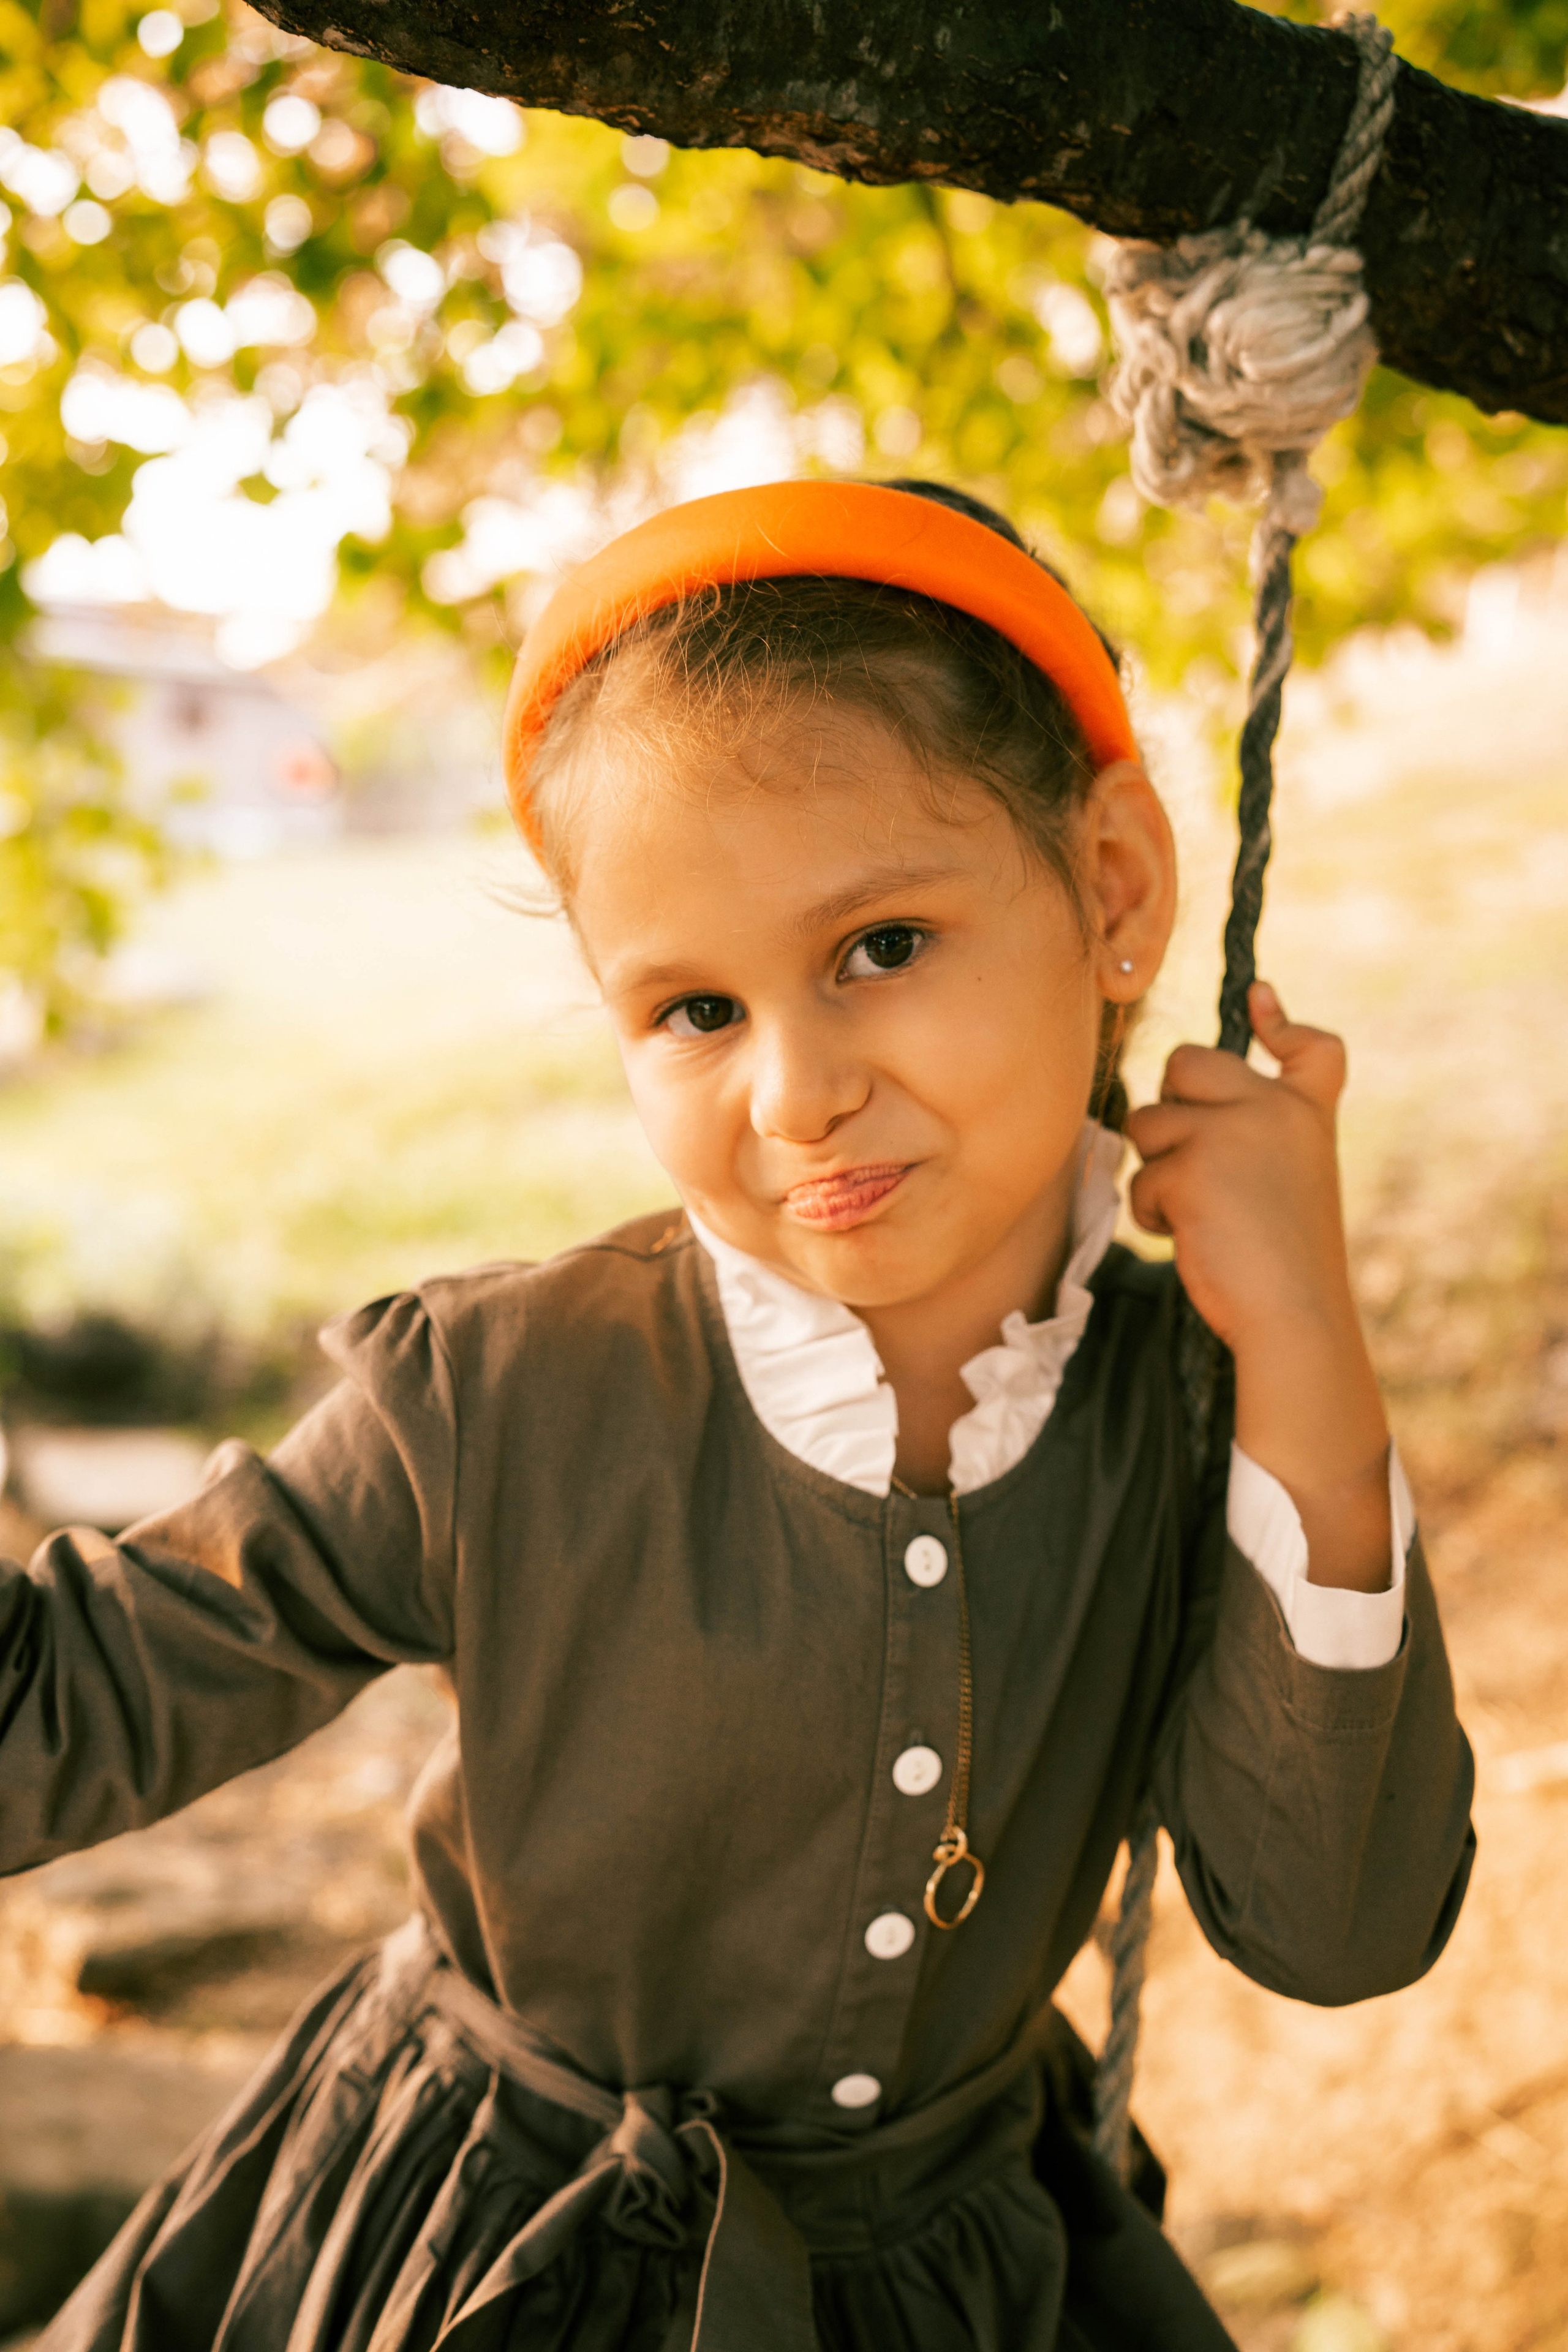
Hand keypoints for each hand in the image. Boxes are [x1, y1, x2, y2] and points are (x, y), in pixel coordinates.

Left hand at [1125, 982, 1391, 1592]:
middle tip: (1194, 1162)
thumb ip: (1265, 1120)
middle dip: (1170, 1107)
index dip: (1280, 1021)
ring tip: (1200, 1212)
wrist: (1291, 1315)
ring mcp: (1230, 1133)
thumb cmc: (1285, 1256)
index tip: (1259, 999)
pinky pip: (1141, 1175)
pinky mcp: (1190, 1168)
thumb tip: (1240, 1050)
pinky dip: (1152, 1210)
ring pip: (1148, 1122)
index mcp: (1306, 1113)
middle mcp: (1272, 1108)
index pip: (1314, 1047)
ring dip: (1157, 1169)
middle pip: (1184, 1062)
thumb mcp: (1295, 1175)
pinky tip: (1190, 1235)